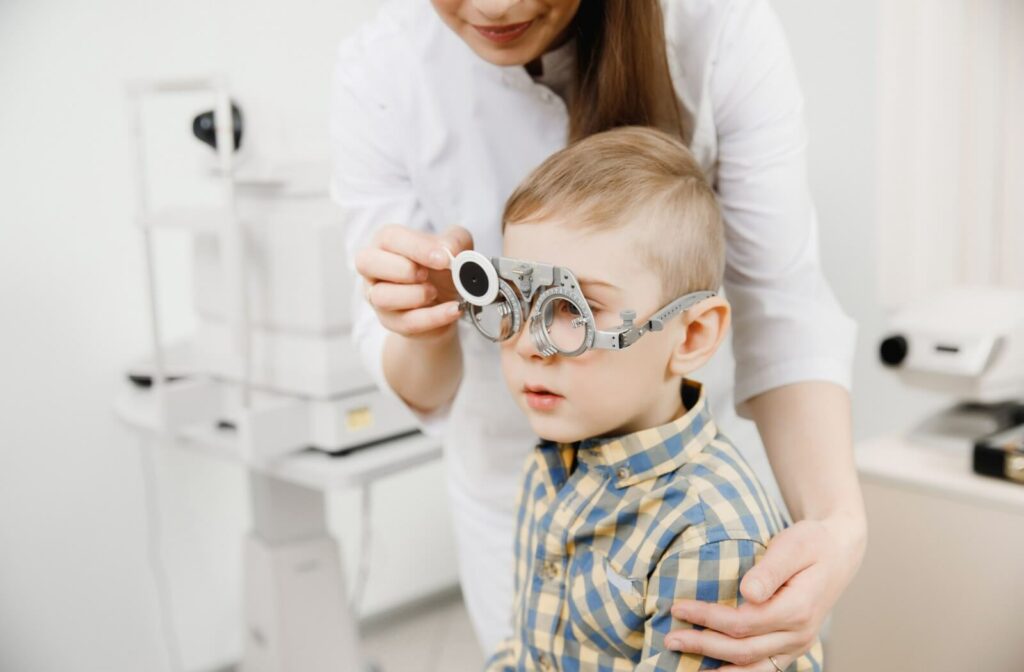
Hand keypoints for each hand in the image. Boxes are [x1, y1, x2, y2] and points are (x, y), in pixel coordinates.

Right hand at [354, 224, 472, 339]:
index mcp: (386, 242)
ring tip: (435, 292)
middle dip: (403, 269)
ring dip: (416, 295)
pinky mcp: (391, 322)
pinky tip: (454, 309)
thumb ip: (455, 240)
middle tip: (427, 274)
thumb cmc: (442, 267)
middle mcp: (374, 268)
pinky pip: (407, 322)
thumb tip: (448, 250)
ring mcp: (378, 297)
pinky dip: (434, 317)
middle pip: (367, 263)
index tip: (443, 258)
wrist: (447, 301)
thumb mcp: (456, 246)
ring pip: (382, 297)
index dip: (416, 248)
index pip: (389, 237)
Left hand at [665, 514, 865, 669]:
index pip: (743, 622)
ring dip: (717, 670)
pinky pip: (764, 668)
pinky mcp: (792, 647)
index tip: (678, 607)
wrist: (840, 552)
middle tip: (670, 638)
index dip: (707, 618)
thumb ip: (770, 570)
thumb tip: (748, 593)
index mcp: (798, 609)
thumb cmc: (812, 543)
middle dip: (702, 645)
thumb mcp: (793, 545)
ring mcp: (798, 645)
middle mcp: (799, 634)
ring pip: (754, 668)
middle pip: (743, 649)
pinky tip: (713, 671)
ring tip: (683, 665)